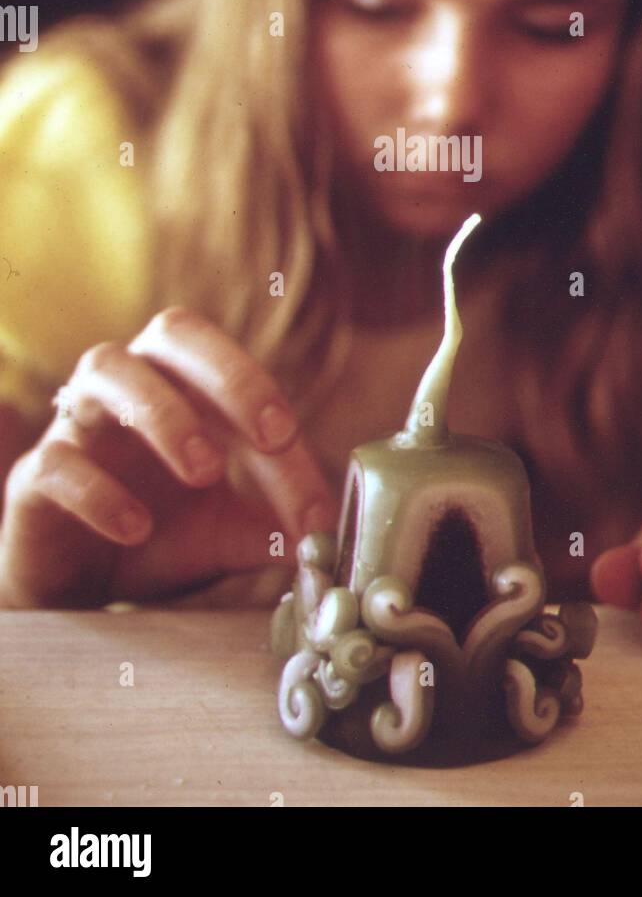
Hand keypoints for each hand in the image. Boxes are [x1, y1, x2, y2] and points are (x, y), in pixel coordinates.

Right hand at [0, 306, 338, 607]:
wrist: (79, 589)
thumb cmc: (156, 539)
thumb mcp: (224, 535)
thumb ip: (269, 528)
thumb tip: (326, 534)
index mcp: (184, 386)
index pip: (237, 377)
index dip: (280, 419)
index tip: (313, 489)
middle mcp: (130, 384)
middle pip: (173, 332)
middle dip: (231, 374)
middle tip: (271, 435)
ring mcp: (78, 423)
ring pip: (107, 368)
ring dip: (164, 412)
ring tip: (206, 472)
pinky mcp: (34, 476)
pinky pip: (58, 459)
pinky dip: (100, 490)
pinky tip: (137, 527)